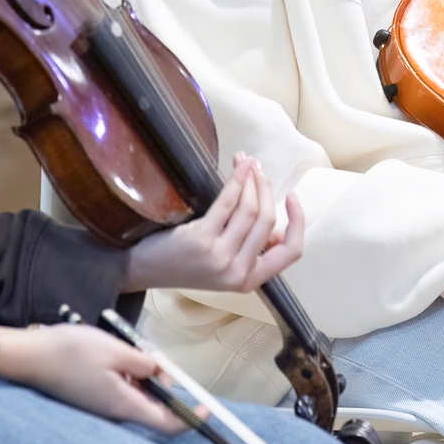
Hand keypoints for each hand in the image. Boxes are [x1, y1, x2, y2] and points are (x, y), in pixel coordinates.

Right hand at [0, 323, 183, 432]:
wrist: (31, 356)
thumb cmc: (70, 352)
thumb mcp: (115, 350)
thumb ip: (143, 363)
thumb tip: (158, 372)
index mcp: (124, 405)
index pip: (167, 423)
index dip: (190, 417)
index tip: (205, 405)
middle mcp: (115, 411)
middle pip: (152, 405)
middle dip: (160, 381)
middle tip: (151, 356)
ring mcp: (103, 405)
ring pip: (136, 394)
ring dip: (140, 373)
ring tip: (126, 348)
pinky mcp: (93, 396)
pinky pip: (120, 388)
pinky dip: (125, 373)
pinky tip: (112, 353)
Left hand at [121, 153, 303, 293]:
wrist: (145, 269)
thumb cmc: (183, 263)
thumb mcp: (225, 265)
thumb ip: (252, 250)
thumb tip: (277, 226)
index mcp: (249, 280)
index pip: (290, 252)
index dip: (298, 222)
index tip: (293, 199)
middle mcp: (238, 272)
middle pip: (268, 221)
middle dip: (266, 188)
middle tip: (260, 169)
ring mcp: (220, 257)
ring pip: (250, 210)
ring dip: (251, 180)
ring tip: (247, 163)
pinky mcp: (202, 240)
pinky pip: (228, 203)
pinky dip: (236, 180)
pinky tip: (238, 168)